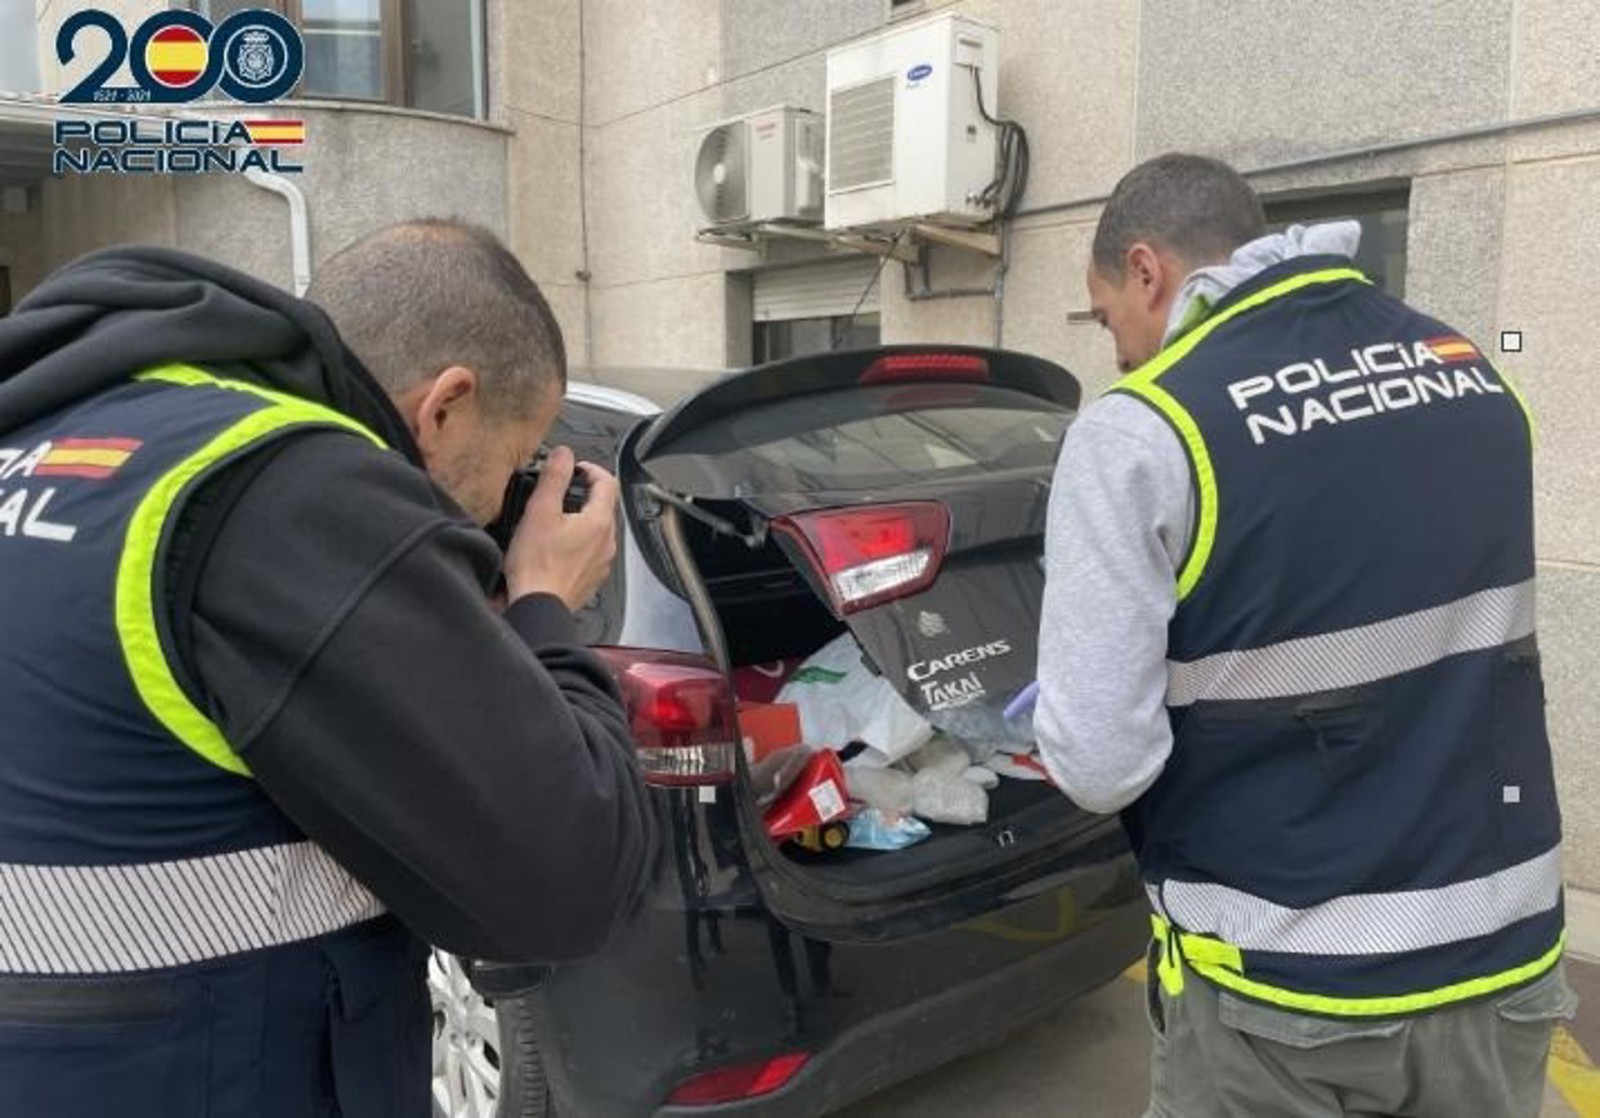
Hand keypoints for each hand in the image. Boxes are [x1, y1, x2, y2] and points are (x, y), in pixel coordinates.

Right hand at [503, 446, 618, 611]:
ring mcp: (602, 561)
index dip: (591, 469)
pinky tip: (556, 547)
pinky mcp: (592, 577)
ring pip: (597, 529)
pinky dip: (578, 542)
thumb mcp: (540, 511)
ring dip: (580, 519)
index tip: (575, 469)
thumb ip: (554, 477)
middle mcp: (607, 541)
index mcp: (599, 522)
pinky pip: (590, 551)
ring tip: (555, 520)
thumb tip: (564, 455)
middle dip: (584, 494)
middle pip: (604, 506)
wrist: (538, 606)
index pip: (608, 482)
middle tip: (560, 493)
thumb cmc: (537, 566)